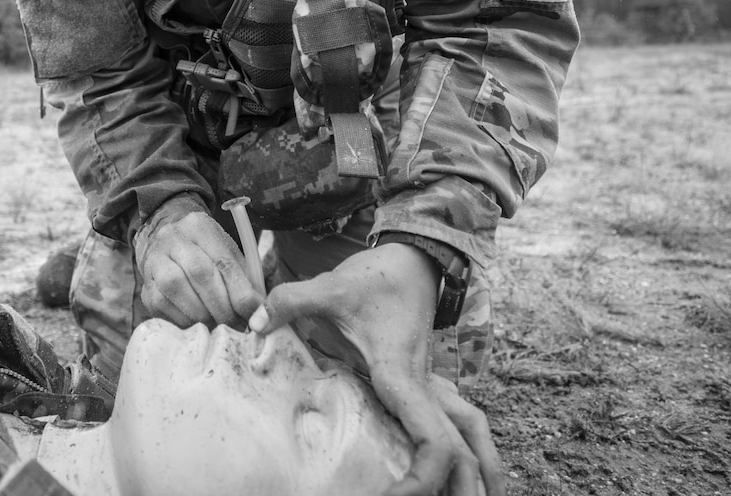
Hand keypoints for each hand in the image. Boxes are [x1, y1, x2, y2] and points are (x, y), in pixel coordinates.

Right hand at [133, 198, 261, 328]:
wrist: (167, 248)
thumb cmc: (206, 256)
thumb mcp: (228, 256)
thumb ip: (244, 280)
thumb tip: (259, 313)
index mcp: (200, 226)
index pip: (223, 260)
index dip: (240, 291)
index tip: (253, 313)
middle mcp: (172, 238)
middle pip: (199, 272)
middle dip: (222, 305)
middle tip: (236, 324)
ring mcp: (154, 261)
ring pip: (175, 286)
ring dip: (202, 313)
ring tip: (218, 325)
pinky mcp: (145, 286)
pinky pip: (161, 305)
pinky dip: (183, 319)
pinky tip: (197, 324)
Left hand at [249, 243, 504, 495]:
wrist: (413, 258)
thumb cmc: (376, 277)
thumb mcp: (330, 287)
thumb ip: (290, 303)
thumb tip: (253, 322)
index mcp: (404, 378)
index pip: (432, 443)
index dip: (423, 481)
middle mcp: (424, 388)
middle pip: (463, 449)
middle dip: (464, 488)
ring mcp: (430, 386)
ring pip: (470, 435)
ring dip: (476, 469)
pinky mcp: (426, 382)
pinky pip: (455, 422)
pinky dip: (464, 447)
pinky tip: (459, 469)